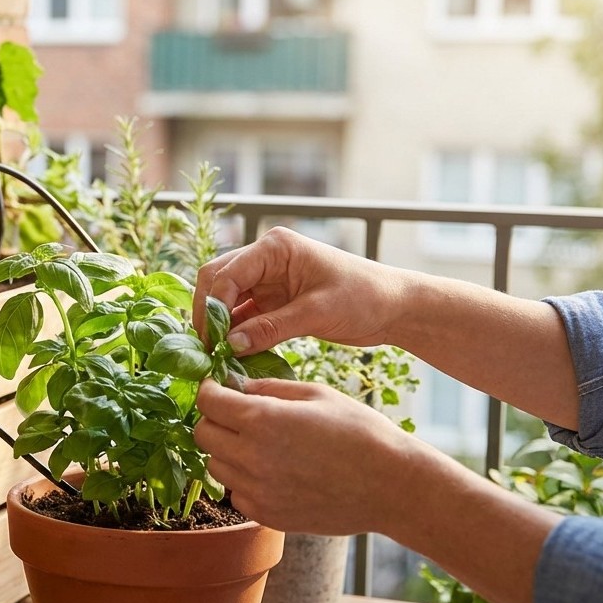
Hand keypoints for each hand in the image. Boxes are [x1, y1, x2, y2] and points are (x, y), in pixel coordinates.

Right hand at [193, 226, 408, 354]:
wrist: (395, 307)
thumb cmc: (365, 297)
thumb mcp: (317, 313)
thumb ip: (271, 328)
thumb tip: (231, 345)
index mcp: (275, 247)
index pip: (226, 274)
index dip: (213, 307)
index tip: (211, 341)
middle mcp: (265, 258)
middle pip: (217, 281)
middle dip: (209, 314)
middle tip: (207, 349)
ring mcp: (267, 279)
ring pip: (225, 299)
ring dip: (220, 325)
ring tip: (216, 355)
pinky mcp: (272, 300)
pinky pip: (243, 315)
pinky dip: (236, 333)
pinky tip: (234, 354)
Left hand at [193, 377, 425, 535]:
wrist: (392, 486)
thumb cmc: (360, 433)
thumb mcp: (316, 394)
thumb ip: (269, 388)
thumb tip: (238, 386)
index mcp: (262, 420)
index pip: (208, 402)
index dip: (209, 390)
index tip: (217, 388)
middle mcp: (252, 457)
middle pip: (203, 435)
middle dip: (214, 419)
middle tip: (235, 414)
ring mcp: (258, 490)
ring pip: (215, 466)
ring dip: (226, 451)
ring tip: (257, 443)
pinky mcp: (267, 515)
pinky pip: (236, 493)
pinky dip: (243, 481)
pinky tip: (271, 471)